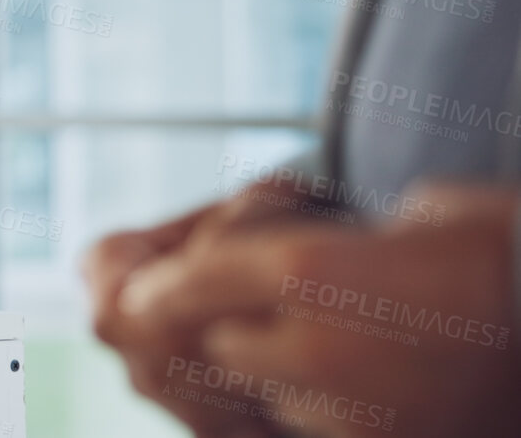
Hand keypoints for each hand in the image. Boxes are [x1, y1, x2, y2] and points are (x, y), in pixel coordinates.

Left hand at [123, 181, 520, 437]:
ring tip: (350, 341)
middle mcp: (310, 346)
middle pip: (214, 346)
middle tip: (260, 305)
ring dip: (278, 372)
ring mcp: (346, 411)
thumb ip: (335, 240)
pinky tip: (382, 379)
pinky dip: (327, 406)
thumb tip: (286, 257)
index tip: (145, 288)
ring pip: (265, 395)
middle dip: (225, 328)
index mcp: (308, 270)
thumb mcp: (423, 213)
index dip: (167, 286)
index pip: (190, 284)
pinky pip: (318, 428)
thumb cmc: (512, 247)